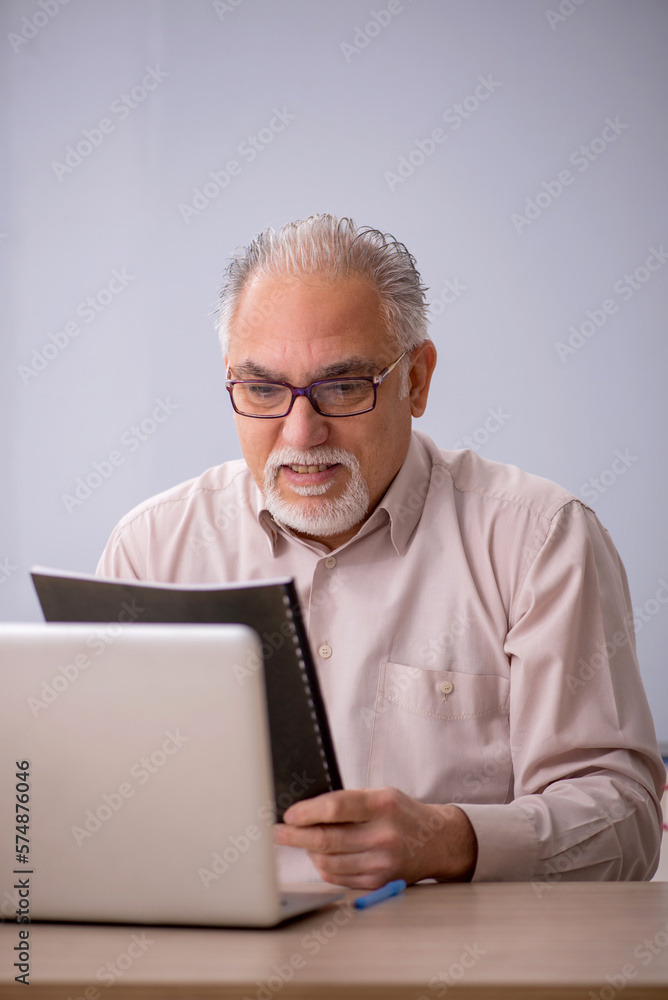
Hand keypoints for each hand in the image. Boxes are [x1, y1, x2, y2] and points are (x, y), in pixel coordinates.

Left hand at [273, 787, 477, 889]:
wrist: (436, 841)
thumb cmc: (401, 813)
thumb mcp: (380, 795)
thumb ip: (348, 801)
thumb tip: (305, 810)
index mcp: (382, 805)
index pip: (335, 808)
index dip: (306, 812)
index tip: (288, 814)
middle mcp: (383, 836)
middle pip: (326, 840)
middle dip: (295, 836)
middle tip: (278, 832)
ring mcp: (381, 863)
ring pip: (328, 861)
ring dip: (307, 852)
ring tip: (300, 841)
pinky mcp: (378, 883)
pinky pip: (338, 877)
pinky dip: (323, 866)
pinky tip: (318, 856)